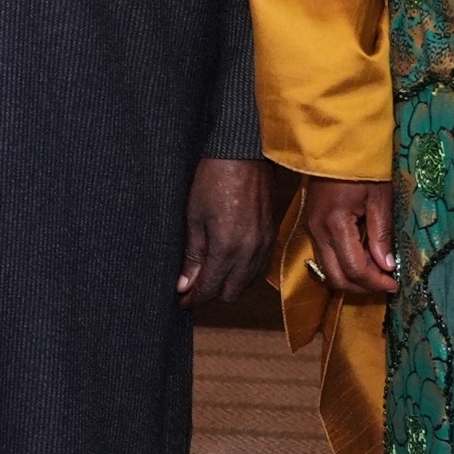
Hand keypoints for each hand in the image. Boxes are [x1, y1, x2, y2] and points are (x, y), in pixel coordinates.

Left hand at [180, 157, 273, 306]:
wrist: (244, 153)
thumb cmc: (215, 178)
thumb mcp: (194, 216)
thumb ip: (192, 254)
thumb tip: (184, 284)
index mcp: (227, 248)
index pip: (210, 289)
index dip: (194, 299)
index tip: (182, 300)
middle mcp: (249, 251)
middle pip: (231, 293)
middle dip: (211, 294)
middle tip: (193, 287)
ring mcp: (263, 244)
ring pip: (246, 282)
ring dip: (228, 284)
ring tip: (209, 273)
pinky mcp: (271, 234)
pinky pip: (258, 266)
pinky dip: (243, 271)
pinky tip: (229, 261)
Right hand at [301, 176, 400, 298]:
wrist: (334, 144)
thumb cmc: (361, 165)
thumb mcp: (379, 196)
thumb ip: (381, 232)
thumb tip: (387, 266)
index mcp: (335, 224)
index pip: (353, 268)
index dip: (375, 282)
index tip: (395, 284)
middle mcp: (318, 232)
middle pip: (336, 278)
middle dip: (362, 287)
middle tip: (386, 284)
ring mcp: (311, 229)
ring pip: (328, 271)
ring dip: (352, 278)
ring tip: (377, 272)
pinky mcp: (312, 226)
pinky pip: (325, 257)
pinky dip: (344, 265)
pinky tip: (363, 257)